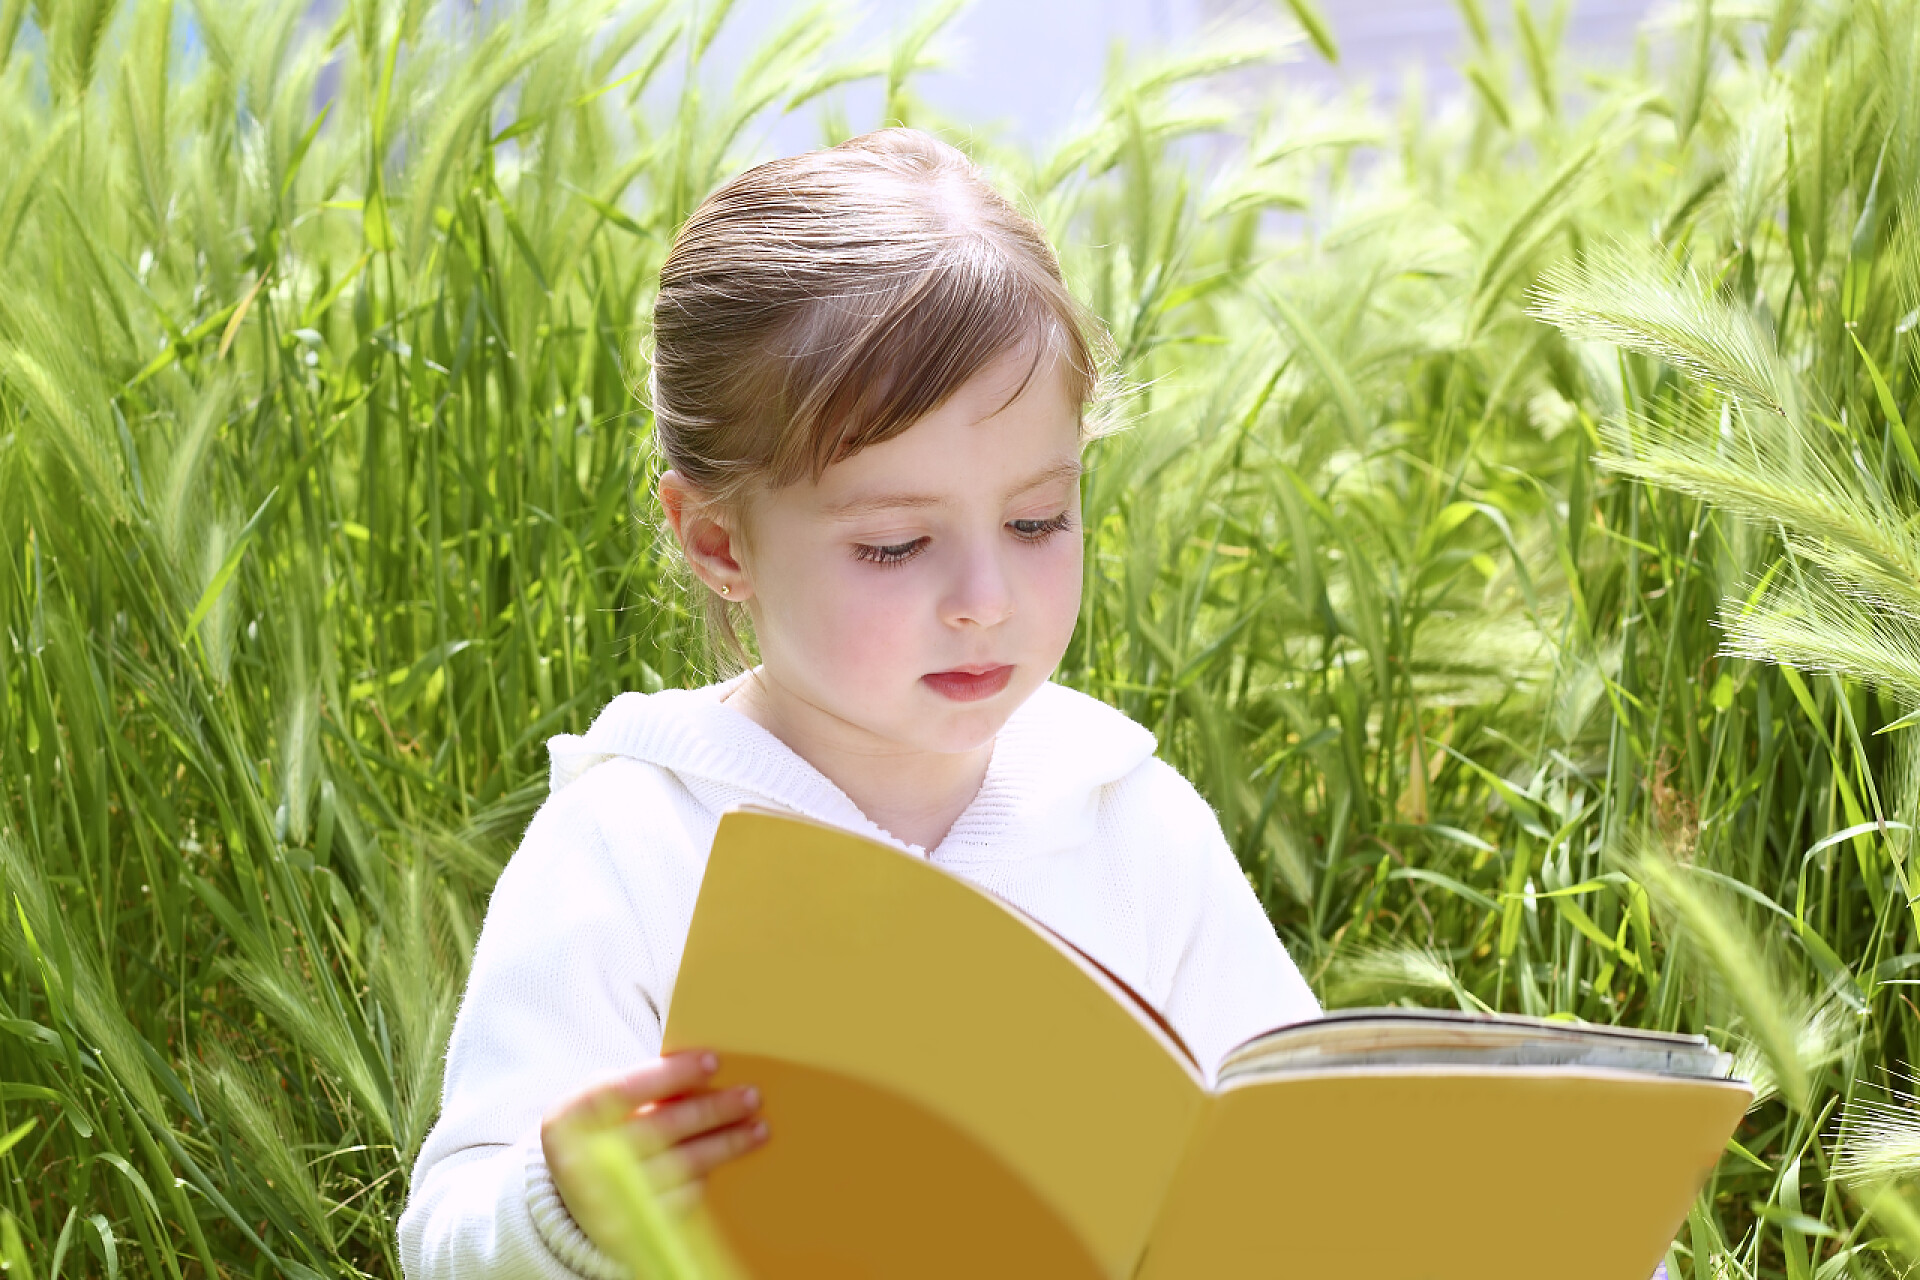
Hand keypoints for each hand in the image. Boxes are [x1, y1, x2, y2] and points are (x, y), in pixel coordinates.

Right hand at [540, 1050, 767, 1258]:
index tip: (713, 1061)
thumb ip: (639, 1088)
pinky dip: (707, 1175)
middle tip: (750, 1096)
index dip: (671, 1074)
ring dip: (725, 1145)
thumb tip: (701, 1074)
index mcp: (569, 1120)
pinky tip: (725, 1157)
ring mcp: (608, 1200)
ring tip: (757, 1128)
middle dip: (712, 1110)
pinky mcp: (634, 1230)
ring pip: (681, 1165)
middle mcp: (583, 1162)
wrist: (571, 1199)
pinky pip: (683, 1197)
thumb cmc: (596, 1135)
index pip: (625, 1089)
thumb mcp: (600, 1105)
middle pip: (660, 1128)